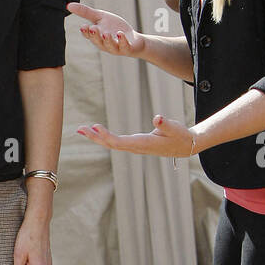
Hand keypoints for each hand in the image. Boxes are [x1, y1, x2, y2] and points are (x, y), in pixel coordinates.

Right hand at [68, 1, 145, 57]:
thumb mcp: (100, 17)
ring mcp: (116, 47)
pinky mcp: (127, 48)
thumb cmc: (114, 28)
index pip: (89, 35)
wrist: (133, 39)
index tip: (83, 27)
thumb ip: (85, 12)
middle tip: (92, 28)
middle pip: (98, 41)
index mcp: (96, 36)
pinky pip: (124, 46)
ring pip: (110, 45)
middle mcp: (104, 44)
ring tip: (106, 33)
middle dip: (95, 35)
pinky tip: (120, 33)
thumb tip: (68, 5)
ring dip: (107, 40)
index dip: (86, 32)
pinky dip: (122, 40)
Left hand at [77, 113, 196, 158]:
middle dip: (95, 137)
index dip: (106, 135)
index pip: (120, 142)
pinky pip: (115, 142)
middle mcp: (136, 147)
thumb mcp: (175, 128)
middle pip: (111, 144)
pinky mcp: (135, 144)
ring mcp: (134, 147)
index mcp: (143, 144)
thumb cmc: (180, 136)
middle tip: (79, 129)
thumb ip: (165, 124)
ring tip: (81, 130)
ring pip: (111, 144)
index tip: (95, 127)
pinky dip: (104, 136)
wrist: (185, 146)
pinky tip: (95, 132)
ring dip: (96, 137)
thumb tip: (157, 117)